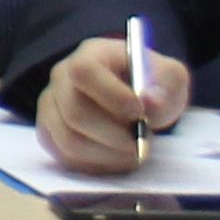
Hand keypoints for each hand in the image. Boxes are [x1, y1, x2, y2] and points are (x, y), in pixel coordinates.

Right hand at [34, 35, 190, 174]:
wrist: (134, 99)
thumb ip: (165, 86)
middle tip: (140, 143)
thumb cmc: (151, 84)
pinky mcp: (49, 133)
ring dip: (107, 154)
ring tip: (133, 152)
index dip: (110, 95)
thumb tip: (150, 103)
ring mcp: (50, 106)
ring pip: (69, 140)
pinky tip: (117, 157)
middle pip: (75, 112)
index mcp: (89, 54)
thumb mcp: (170, 77)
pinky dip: (96, 165)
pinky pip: (65, 157)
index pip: (84, 72)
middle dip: (114, 135)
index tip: (140, 113)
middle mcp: (61, 78)